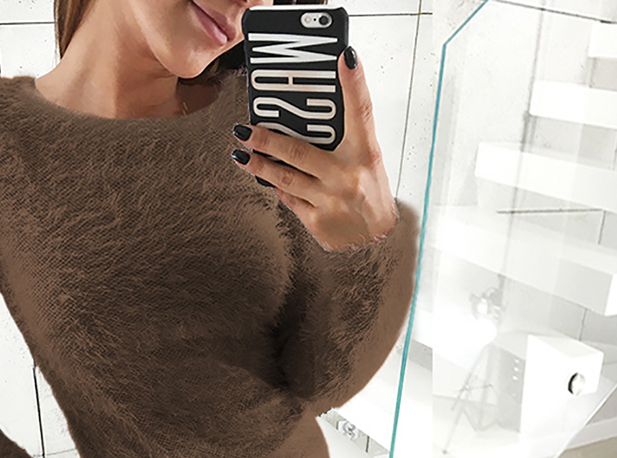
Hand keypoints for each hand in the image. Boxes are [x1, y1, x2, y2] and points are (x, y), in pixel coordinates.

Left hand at [231, 48, 398, 252]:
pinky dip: (276, 186)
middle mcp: (347, 177)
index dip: (353, 82)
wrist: (376, 242)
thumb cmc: (370, 195)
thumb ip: (346, 140)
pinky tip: (264, 176)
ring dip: (259, 164)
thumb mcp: (368, 162)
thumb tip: (311, 116)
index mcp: (365, 155)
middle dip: (266, 139)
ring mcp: (329, 201)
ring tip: (241, 152)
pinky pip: (288, 199)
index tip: (343, 58)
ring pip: (284, 178)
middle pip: (298, 151)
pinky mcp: (316, 221)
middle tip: (244, 128)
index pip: (360, 111)